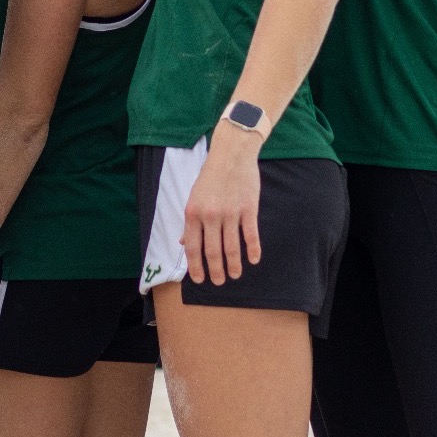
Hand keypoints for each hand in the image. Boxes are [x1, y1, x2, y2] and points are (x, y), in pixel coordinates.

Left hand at [182, 130, 262, 285]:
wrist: (231, 154)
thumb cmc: (210, 177)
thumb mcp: (194, 197)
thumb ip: (190, 222)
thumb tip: (183, 243)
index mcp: (193, 212)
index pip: (192, 247)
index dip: (196, 266)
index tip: (200, 279)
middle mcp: (210, 215)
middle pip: (212, 251)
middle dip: (216, 270)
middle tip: (220, 282)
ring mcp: (230, 212)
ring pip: (232, 247)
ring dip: (234, 265)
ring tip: (235, 275)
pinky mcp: (248, 208)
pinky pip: (251, 234)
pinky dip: (253, 250)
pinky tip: (253, 260)